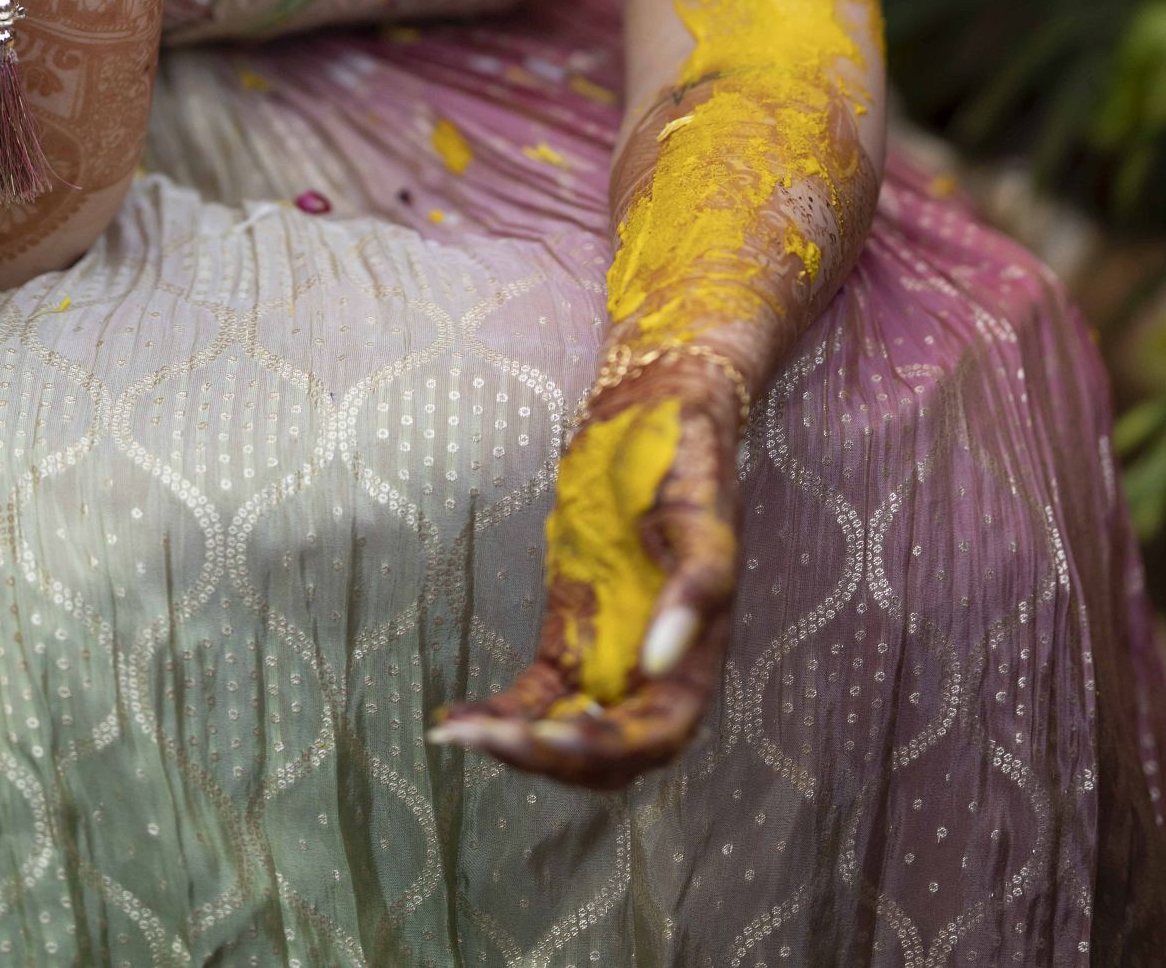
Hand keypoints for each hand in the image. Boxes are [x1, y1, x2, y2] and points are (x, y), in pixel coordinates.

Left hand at [428, 353, 739, 789]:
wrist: (653, 411)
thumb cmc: (689, 459)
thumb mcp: (708, 516)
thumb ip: (697, 589)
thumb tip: (660, 663)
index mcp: (696, 654)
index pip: (657, 732)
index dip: (608, 748)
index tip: (554, 735)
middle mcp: (653, 669)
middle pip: (606, 751)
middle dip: (549, 755)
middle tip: (489, 738)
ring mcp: (607, 654)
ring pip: (566, 729)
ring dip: (519, 743)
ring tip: (461, 733)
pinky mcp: (568, 633)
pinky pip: (537, 693)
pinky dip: (502, 712)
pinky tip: (457, 717)